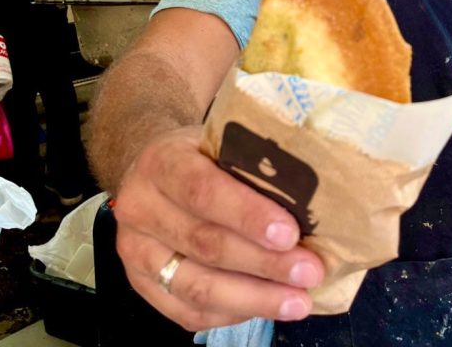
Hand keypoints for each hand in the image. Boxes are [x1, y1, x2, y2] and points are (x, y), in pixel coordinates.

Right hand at [112, 126, 325, 331]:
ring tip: (300, 301)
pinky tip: (269, 307)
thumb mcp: (223, 140)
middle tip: (310, 271)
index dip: (248, 215)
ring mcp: (135, 252)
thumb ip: (253, 164)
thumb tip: (315, 198)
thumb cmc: (204, 153)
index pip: (204, 191)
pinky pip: (188, 311)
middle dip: (264, 262)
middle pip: (205, 243)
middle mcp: (139, 208)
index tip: (290, 233)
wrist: (154, 169)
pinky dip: (234, 312)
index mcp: (161, 162)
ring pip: (197, 286)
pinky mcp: (142, 287)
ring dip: (255, 298)